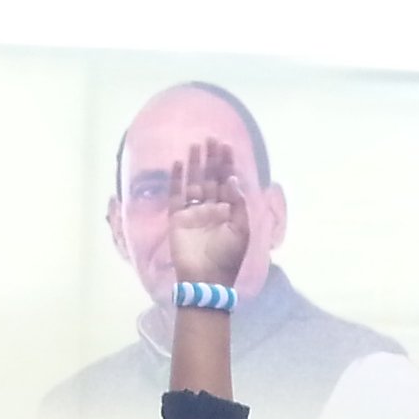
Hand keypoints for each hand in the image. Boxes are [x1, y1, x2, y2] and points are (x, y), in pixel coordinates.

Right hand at [167, 137, 251, 289]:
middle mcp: (211, 208)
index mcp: (229, 211)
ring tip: (195, 145)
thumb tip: (232, 178)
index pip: (227, 181)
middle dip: (211, 159)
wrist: (206, 280)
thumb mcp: (241, 231)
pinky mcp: (178, 218)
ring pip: (194, 182)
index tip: (227, 145)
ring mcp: (194, 212)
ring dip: (194, 164)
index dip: (227, 164)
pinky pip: (176, 195)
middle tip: (211, 138)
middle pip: (211, 178)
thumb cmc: (227, 258)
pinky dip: (176, 180)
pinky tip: (178, 164)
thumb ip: (238, 204)